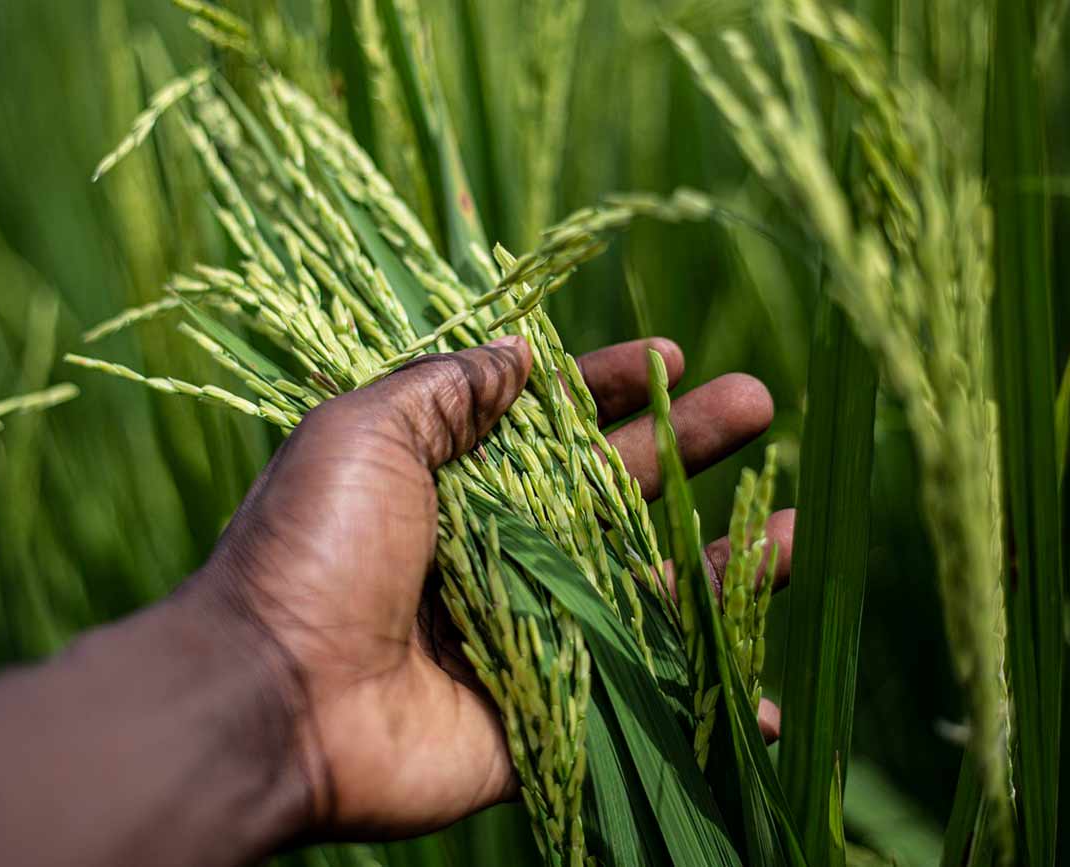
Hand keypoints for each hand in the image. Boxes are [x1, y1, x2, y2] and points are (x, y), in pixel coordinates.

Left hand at [190, 335, 794, 843]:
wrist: (273, 696)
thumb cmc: (314, 550)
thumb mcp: (364, 432)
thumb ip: (446, 391)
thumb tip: (519, 353)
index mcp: (455, 482)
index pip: (551, 423)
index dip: (612, 387)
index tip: (672, 355)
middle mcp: (498, 550)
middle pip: (614, 494)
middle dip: (687, 447)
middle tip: (758, 404)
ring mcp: (526, 631)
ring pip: (642, 591)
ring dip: (719, 565)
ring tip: (796, 531)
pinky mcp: (543, 709)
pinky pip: (637, 696)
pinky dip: (700, 699)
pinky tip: (764, 694)